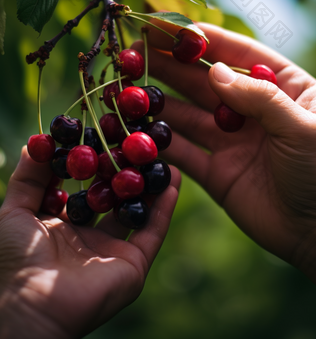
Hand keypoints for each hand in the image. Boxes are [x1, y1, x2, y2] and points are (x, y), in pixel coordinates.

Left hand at [0, 147, 179, 338]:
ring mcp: (114, 252)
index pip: (89, 189)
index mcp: (66, 226)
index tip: (109, 138)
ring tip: (162, 157)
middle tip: (141, 143)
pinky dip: (164, 207)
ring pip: (138, 212)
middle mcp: (92, 239)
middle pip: (116, 199)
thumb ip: (28, 177)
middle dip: (128, 172)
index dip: (99, 165)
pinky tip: (173, 181)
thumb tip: (36, 142)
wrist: (28, 305)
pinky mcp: (134, 265)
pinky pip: (152, 231)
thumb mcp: (15, 210)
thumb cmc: (15, 259)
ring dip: (152, 186)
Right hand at [133, 22, 315, 304]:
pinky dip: (159, 142)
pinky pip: (181, 150)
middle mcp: (250, 108)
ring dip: (157, 101)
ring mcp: (229, 138)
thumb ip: (260, 97)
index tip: (169, 27)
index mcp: (281, 86)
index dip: (203, 39)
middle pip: (203, 80)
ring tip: (126, 87)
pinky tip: (135, 129)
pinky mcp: (214, 169)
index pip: (237, 53)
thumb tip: (213, 71)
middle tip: (135, 51)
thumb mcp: (302, 127)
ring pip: (186, 113)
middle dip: (170, 65)